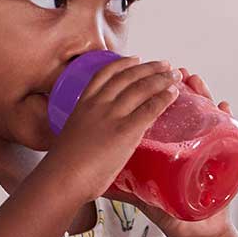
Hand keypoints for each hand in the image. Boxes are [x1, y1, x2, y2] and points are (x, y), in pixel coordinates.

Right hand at [43, 57, 180, 203]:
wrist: (62, 178)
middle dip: (150, 68)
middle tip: (165, 66)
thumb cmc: (64, 165)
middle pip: (128, 77)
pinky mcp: (126, 131)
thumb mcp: (74, 134)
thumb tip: (100, 133)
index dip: (123, 64)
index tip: (136, 59)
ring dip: (162, 80)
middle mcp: (98, 104)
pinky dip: (164, 99)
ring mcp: (112, 116)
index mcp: (83, 103)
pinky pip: (150, 109)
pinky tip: (173, 95)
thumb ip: (89, 126)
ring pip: (142, 88)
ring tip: (174, 77)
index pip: (105, 73)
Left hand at [105, 68, 236, 236]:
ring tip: (194, 80)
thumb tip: (93, 180)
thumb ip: (120, 183)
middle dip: (176, 86)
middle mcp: (185, 141)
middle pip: (181, 105)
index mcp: (164, 145)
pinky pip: (226, 133)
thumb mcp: (138, 193)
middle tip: (173, 72)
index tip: (147, 77)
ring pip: (203, 112)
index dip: (153, 94)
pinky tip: (224, 106)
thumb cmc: (166, 208)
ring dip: (200, 94)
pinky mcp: (221, 157)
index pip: (158, 112)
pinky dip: (226, 117)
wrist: (192, 230)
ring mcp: (204, 146)